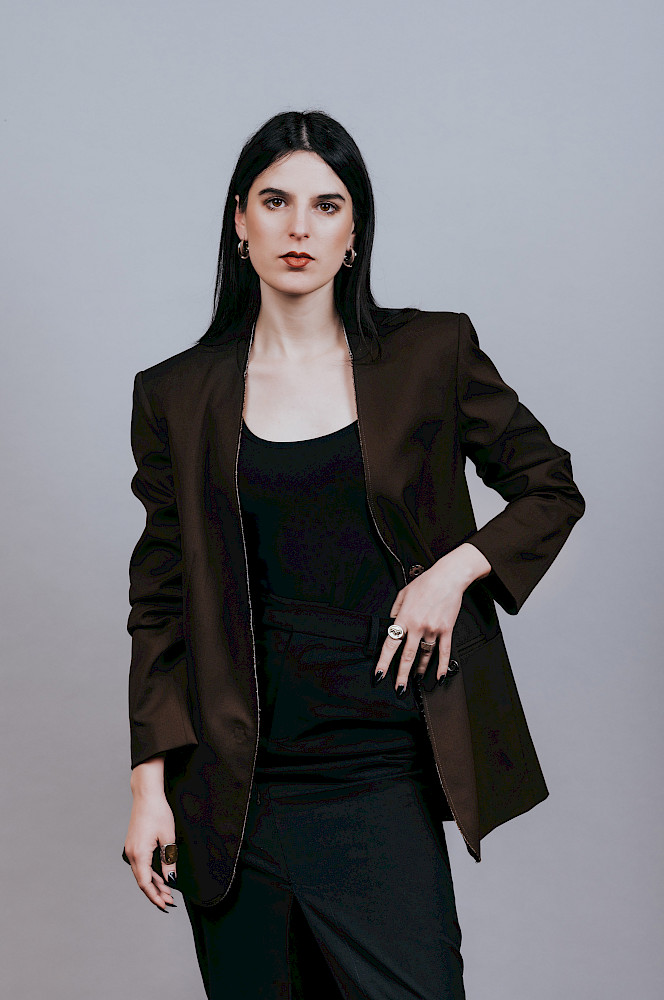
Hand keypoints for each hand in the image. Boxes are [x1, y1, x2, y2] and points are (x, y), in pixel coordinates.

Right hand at [124, 758, 177, 911]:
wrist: (146, 795)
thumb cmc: (158, 813)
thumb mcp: (168, 837)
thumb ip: (169, 860)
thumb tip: (171, 879)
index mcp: (139, 854)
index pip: (146, 883)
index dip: (155, 896)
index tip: (165, 905)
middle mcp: (131, 854)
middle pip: (143, 881)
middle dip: (156, 893)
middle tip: (170, 901)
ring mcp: (131, 850)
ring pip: (142, 874)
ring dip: (154, 883)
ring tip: (167, 892)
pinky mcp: (133, 845)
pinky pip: (141, 865)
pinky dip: (150, 873)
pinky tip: (160, 876)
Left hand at [374, 543, 491, 692]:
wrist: (448, 577)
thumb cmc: (426, 583)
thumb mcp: (403, 594)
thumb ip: (395, 611)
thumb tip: (391, 624)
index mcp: (404, 618)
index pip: (391, 645)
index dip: (384, 662)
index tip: (379, 674)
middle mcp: (418, 626)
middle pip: (407, 656)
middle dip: (401, 675)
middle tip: (399, 688)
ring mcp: (433, 629)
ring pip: (425, 656)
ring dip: (420, 671)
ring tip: (416, 680)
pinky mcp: (446, 630)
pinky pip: (444, 652)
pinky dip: (442, 666)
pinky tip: (439, 676)